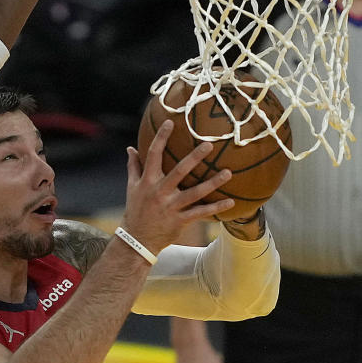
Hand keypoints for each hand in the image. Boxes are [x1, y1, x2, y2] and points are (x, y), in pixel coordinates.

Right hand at [122, 120, 234, 255]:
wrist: (137, 240)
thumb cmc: (136, 210)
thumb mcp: (131, 188)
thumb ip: (133, 167)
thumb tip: (130, 148)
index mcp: (148, 181)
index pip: (153, 155)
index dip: (161, 138)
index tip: (171, 122)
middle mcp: (160, 192)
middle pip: (179, 171)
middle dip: (194, 158)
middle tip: (209, 144)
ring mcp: (171, 207)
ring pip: (194, 193)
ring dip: (212, 183)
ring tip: (228, 172)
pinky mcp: (180, 221)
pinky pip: (200, 213)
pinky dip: (215, 208)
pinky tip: (230, 202)